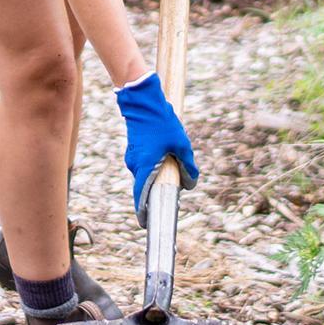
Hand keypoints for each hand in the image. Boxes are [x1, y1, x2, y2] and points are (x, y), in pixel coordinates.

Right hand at [115, 72, 198, 221]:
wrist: (142, 101)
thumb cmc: (162, 123)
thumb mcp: (181, 144)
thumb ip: (187, 165)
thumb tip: (190, 182)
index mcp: (145, 166)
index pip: (141, 195)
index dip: (143, 211)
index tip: (145, 223)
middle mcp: (135, 164)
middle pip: (146, 185)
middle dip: (159, 189)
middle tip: (175, 187)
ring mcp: (133, 157)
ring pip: (146, 173)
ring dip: (157, 173)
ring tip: (172, 161)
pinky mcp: (134, 150)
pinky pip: (144, 164)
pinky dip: (153, 165)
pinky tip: (164, 151)